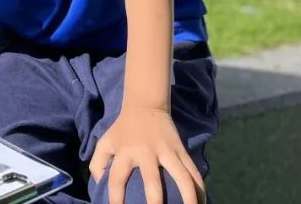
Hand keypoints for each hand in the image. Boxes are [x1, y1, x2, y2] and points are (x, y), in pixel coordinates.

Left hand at [88, 105, 203, 203]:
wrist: (145, 105)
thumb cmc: (123, 129)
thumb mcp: (105, 142)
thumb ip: (98, 164)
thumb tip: (99, 186)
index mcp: (125, 152)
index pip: (117, 178)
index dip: (115, 198)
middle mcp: (146, 152)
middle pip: (152, 180)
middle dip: (155, 201)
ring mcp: (167, 151)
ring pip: (182, 176)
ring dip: (189, 197)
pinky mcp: (181, 150)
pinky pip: (194, 172)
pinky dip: (200, 188)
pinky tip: (202, 202)